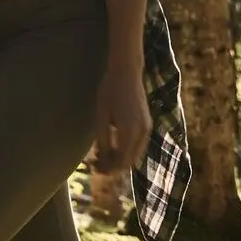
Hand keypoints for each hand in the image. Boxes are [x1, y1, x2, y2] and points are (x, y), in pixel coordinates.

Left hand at [91, 59, 151, 174]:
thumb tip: (101, 157)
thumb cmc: (110, 90)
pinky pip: (137, 144)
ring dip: (120, 158)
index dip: (108, 168)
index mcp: (130, 131)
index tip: (94, 169)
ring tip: (101, 157)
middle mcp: (143, 132)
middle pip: (129, 161)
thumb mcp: (101, 114)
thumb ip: (103, 138)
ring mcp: (147, 128)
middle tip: (95, 165)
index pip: (121, 161)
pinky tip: (112, 146)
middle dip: (113, 166)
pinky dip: (126, 150)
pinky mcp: (147, 123)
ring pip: (134, 154)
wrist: (127, 72)